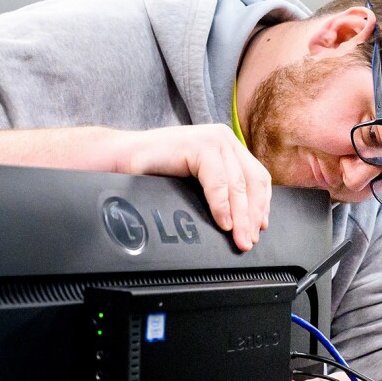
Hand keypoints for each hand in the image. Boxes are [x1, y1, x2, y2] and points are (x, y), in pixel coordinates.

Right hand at [116, 124, 270, 250]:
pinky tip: (222, 222)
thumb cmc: (154, 170)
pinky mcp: (199, 146)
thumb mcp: (196, 181)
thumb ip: (219, 190)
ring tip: (238, 237)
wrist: (120, 158)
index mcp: (226, 145)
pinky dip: (222, 206)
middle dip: (252, 216)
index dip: (261, 205)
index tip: (259, 228)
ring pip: (239, 184)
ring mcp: (213, 139)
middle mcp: (224, 139)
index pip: (257, 177)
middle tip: (248, 241)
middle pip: (252, 182)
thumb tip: (241, 221)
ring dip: (241, 216)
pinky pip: (218, 182)